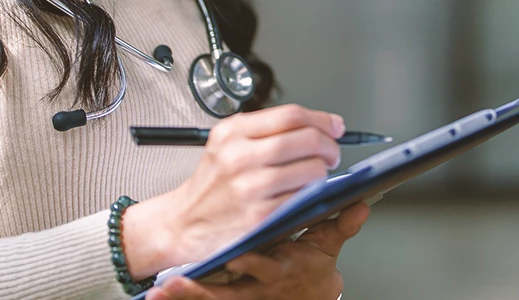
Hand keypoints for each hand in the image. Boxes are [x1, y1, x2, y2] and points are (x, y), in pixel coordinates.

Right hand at [123, 104, 345, 277]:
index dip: (322, 119)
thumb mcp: (227, 144)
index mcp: (232, 133)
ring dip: (323, 171)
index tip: (334, 127)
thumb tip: (316, 125)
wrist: (184, 222)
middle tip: (331, 153)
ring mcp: (249, 187)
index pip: (291, 115)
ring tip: (318, 174)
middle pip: (305, 139)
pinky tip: (306, 193)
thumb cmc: (212, 184)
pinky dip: (311, 194)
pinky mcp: (258, 215)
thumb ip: (265, 131)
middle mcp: (239, 156)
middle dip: (329, 145)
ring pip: (309, 169)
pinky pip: (301, 198)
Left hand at [146, 203, 370, 299]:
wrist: (298, 293)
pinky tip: (159, 294)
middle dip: (205, 290)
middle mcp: (260, 286)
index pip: (267, 270)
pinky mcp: (227, 295)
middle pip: (232, 294)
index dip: (252, 265)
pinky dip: (181, 294)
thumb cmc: (307, 267)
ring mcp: (242, 294)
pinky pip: (203, 296)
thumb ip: (340, 226)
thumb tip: (360, 205)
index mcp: (283, 271)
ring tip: (167, 289)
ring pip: (212, 299)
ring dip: (188, 295)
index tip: (236, 259)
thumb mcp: (326, 248)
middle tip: (176, 280)